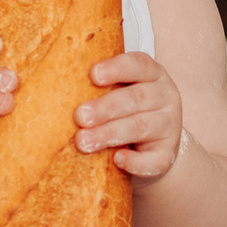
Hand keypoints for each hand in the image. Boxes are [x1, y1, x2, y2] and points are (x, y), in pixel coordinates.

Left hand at [76, 52, 184, 179]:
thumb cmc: (126, 111)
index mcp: (152, 74)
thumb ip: (99, 87)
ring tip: (83, 142)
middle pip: (136, 99)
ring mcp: (170, 126)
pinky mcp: (168, 154)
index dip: (116, 68)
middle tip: (80, 117)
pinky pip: (155, 160)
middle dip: (105, 108)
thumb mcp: (119, 91)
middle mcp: (165, 97)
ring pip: (141, 127)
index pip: (138, 65)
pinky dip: (136, 161)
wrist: (152, 146)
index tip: (93, 75)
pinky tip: (118, 160)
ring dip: (110, 134)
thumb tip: (57, 88)